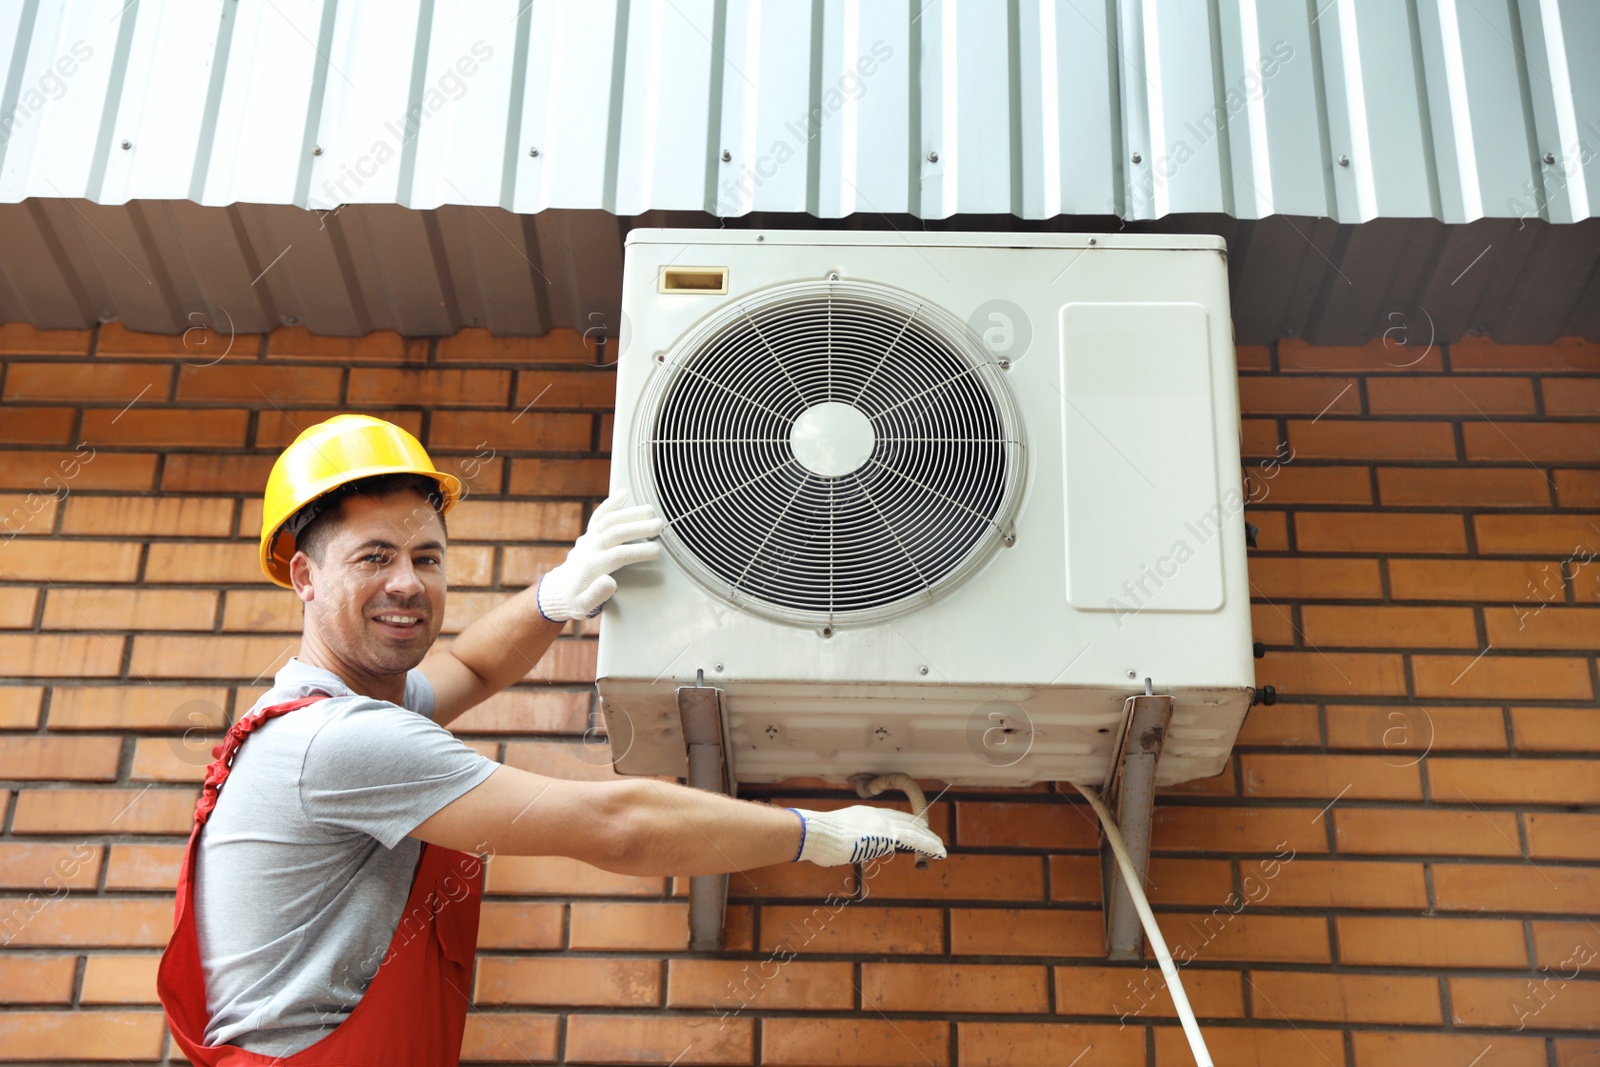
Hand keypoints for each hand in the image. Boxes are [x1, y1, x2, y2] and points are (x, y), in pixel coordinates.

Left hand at [536, 490, 663, 621]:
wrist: (559, 590)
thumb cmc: (576, 599)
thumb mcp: (583, 607)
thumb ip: (596, 596)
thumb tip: (610, 582)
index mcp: (592, 566)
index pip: (619, 555)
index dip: (638, 552)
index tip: (656, 551)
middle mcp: (590, 548)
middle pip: (616, 533)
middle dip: (638, 528)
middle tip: (658, 526)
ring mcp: (589, 538)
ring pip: (610, 520)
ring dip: (630, 514)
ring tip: (650, 511)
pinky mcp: (590, 533)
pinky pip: (599, 515)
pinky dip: (611, 503)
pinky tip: (623, 493)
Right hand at [786, 805, 946, 865]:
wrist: (818, 833)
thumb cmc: (819, 838)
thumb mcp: (835, 836)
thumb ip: (846, 840)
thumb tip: (847, 848)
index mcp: (864, 814)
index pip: (891, 816)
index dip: (905, 822)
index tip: (916, 826)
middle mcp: (876, 815)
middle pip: (905, 821)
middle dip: (921, 829)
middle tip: (933, 837)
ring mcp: (882, 824)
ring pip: (913, 830)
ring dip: (929, 839)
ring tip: (941, 848)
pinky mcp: (886, 835)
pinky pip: (914, 839)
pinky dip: (929, 844)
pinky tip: (939, 850)